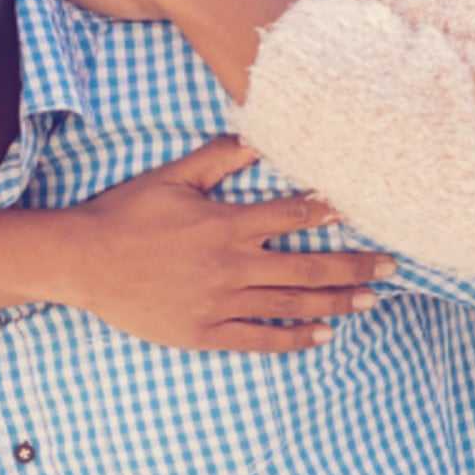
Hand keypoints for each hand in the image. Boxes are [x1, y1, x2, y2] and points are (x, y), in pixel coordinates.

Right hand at [61, 136, 394, 351]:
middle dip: (354, 266)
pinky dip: (293, 338)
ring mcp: (220, 302)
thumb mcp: (171, 177)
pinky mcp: (204, 331)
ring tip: (370, 300)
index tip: (360, 215)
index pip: (291, 218)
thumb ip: (218, 158)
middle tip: (391, 267)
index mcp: (226, 224)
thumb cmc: (125, 213)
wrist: (83, 261)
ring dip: (336, 302)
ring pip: (291, 304)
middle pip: (308, 267)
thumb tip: (258, 136)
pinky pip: (258, 337)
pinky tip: (321, 336)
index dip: (327, 215)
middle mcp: (231, 265)